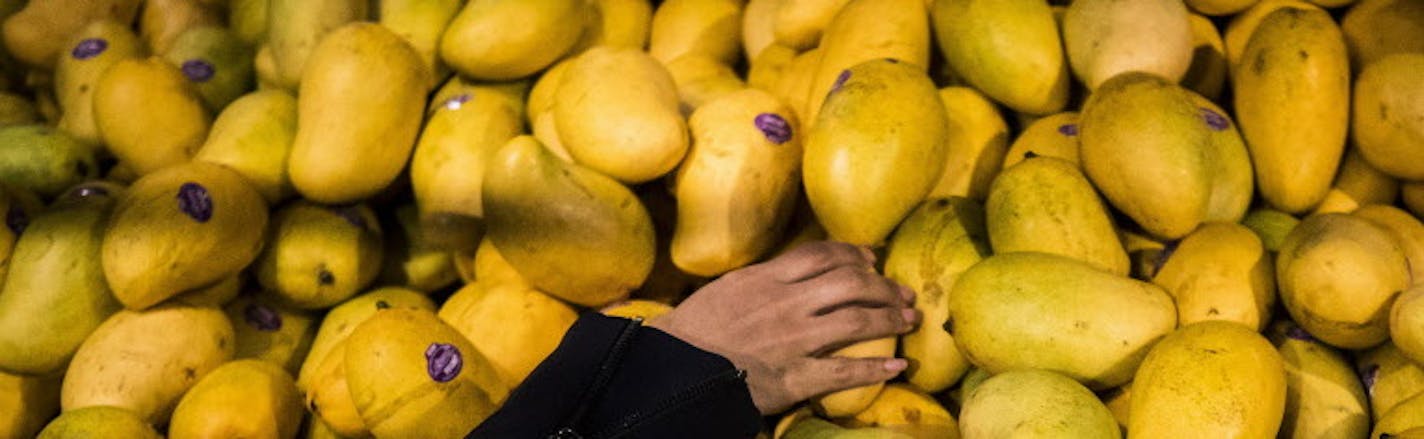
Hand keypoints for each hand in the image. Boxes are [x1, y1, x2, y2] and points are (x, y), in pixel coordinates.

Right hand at [649, 241, 918, 414]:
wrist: (674, 371)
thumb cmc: (695, 330)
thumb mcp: (727, 289)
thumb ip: (764, 279)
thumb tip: (792, 270)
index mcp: (766, 278)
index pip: (822, 255)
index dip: (854, 254)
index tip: (871, 259)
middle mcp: (785, 303)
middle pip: (850, 283)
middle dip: (884, 286)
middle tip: (903, 293)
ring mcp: (793, 340)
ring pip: (856, 321)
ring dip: (890, 319)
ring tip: (909, 321)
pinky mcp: (794, 376)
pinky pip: (844, 372)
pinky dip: (874, 369)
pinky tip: (896, 367)